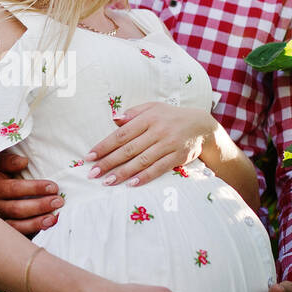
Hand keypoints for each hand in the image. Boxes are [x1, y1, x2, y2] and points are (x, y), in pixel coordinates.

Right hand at [0, 152, 62, 235]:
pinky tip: (44, 228)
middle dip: (40, 206)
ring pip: (16, 225)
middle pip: (18, 209)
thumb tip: (24, 162)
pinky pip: (15, 234)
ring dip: (36, 223)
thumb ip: (8, 161)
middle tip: (58, 201)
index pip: (15, 188)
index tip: (53, 187)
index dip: (35, 188)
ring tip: (53, 219)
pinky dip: (30, 232)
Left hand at [84, 102, 216, 187]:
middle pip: (129, 149)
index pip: (122, 134)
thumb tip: (114, 119)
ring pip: (142, 161)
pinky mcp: (177, 157)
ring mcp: (168, 144)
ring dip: (123, 172)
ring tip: (107, 182)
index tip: (90, 156)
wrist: (201, 126)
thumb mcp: (153, 108)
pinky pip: (159, 169)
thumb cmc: (171, 116)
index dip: (105, 146)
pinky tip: (131, 184)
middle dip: (109, 162)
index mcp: (148, 118)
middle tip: (93, 173)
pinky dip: (145, 177)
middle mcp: (158, 131)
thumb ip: (133, 113)